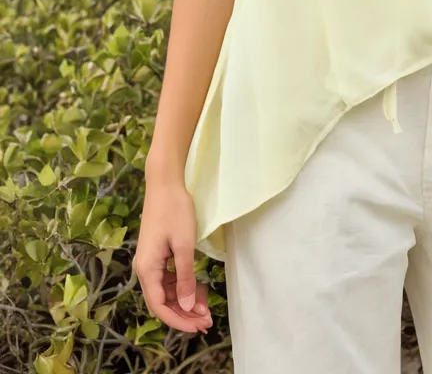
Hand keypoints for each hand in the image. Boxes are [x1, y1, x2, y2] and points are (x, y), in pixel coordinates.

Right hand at [132, 179, 212, 333]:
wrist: (165, 184)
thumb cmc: (175, 211)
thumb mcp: (184, 245)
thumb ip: (185, 278)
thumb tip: (185, 307)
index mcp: (147, 269)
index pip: (159, 306)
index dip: (178, 320)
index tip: (198, 327)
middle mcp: (145, 269)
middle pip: (162, 302)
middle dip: (184, 314)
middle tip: (207, 321)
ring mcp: (150, 261)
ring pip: (166, 291)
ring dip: (184, 301)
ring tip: (206, 307)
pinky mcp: (158, 255)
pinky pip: (168, 279)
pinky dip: (183, 286)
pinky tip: (198, 289)